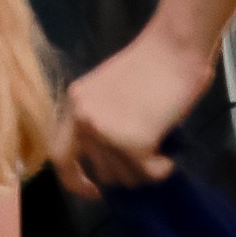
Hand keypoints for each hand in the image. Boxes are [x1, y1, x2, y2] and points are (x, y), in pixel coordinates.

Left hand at [61, 22, 215, 191]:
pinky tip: (168, 156)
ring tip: (160, 150)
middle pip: (100, 170)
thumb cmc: (152, 63)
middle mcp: (83, 119)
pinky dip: (161, 169)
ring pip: (125, 176)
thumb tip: (113, 160)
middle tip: (145, 161)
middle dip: (125, 170)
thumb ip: (102, 120)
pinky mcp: (133, 143)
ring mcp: (106, 133)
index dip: (74, 179)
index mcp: (74, 103)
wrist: (175, 46)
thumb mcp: (109, 92)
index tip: (93, 189)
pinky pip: (148, 173)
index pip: (60, 154)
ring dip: (144, 170)